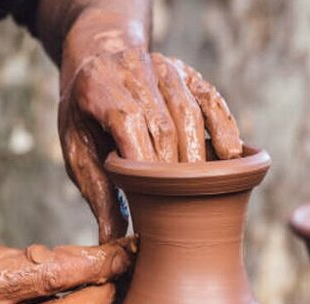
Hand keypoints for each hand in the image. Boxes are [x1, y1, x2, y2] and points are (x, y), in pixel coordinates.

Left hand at [57, 9, 242, 242]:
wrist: (97, 58)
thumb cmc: (84, 113)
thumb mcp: (76, 148)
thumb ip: (96, 190)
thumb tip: (111, 240)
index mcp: (100, 89)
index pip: (129, 126)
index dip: (145, 166)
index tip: (155, 205)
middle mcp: (136, 72)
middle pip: (164, 126)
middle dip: (176, 172)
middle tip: (183, 210)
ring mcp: (166, 70)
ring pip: (191, 114)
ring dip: (201, 156)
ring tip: (207, 193)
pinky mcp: (190, 74)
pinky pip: (213, 101)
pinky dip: (225, 128)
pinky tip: (232, 157)